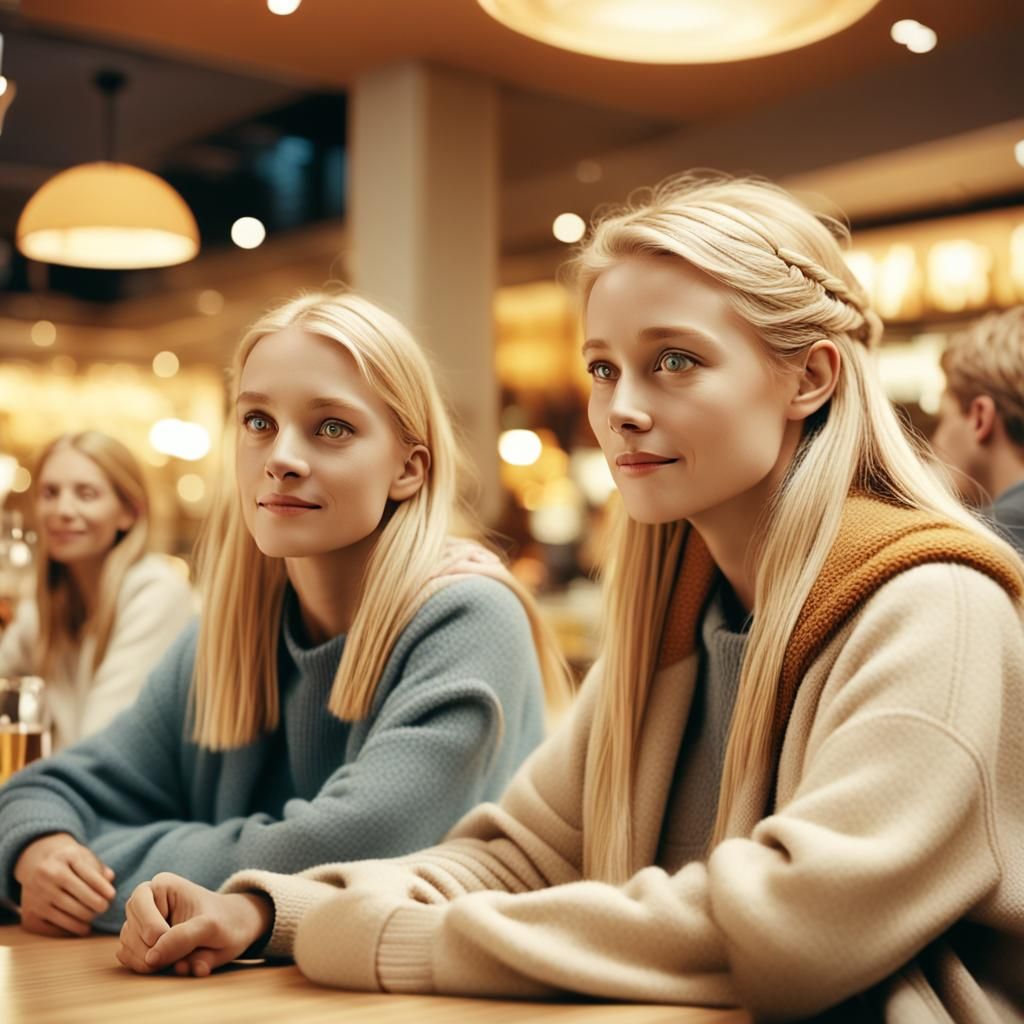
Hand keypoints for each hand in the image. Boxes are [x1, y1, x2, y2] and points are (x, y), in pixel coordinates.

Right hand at [14, 833, 115, 936]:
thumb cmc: (68, 861)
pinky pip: (53, 928)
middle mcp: (48, 874)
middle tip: (104, 907)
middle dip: (97, 904)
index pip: (88, 874)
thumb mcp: (83, 856)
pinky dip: (70, 929)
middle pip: (80, 895)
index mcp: (66, 856)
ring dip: (86, 918)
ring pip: (68, 913)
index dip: (102, 887)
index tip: (112, 896)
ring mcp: (36, 895)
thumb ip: (98, 867)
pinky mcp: (29, 913)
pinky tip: (81, 926)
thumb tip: (110, 879)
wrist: (35, 863)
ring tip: (94, 916)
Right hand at [117, 872, 273, 976]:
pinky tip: (169, 963)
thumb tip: (151, 958)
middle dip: (153, 950)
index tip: (181, 943)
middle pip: (130, 931)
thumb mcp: (213, 927)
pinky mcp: (136, 943)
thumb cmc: (224, 922)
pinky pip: (127, 959)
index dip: (155, 931)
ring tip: (180, 959)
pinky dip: (145, 967)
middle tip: (182, 956)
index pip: (140, 906)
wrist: (233, 930)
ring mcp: (138, 923)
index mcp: (162, 885)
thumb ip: (184, 938)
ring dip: (150, 962)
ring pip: (127, 947)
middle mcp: (145, 902)